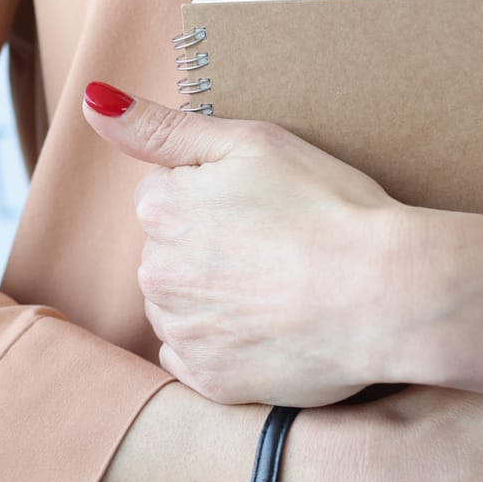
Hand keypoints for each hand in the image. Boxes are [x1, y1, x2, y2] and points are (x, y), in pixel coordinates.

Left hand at [81, 80, 416, 406]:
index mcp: (161, 209)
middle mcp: (156, 273)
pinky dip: (222, 347)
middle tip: (276, 250)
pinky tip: (265, 330)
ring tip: (277, 291)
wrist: (390, 294)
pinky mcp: (210, 380)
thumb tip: (93, 101)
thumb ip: (162, 127)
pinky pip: (195, 358)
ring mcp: (182, 331)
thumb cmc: (329, 208)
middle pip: (168, 253)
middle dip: (208, 249)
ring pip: (178, 306)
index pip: (164, 197)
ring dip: (210, 299)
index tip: (260, 208)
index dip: (215, 198)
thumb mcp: (251, 143)